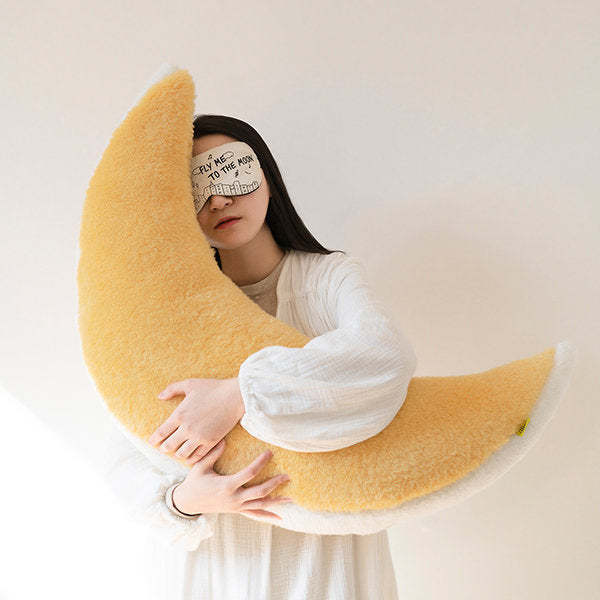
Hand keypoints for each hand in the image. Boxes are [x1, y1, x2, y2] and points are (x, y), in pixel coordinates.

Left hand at [148, 377, 244, 463]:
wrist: (235, 396)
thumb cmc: (213, 388)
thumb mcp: (190, 384)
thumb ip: (172, 389)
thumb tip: (159, 396)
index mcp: (179, 414)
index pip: (160, 433)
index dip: (154, 439)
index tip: (151, 442)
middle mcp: (187, 428)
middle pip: (168, 447)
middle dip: (164, 448)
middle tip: (164, 448)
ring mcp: (199, 437)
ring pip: (181, 454)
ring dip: (178, 454)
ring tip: (178, 452)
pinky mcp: (211, 442)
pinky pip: (197, 456)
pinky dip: (191, 458)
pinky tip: (190, 456)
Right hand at [173, 439, 292, 518]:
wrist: (187, 503)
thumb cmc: (194, 482)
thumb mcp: (201, 467)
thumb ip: (213, 453)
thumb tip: (225, 440)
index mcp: (227, 486)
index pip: (249, 473)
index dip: (261, 463)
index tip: (270, 453)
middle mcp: (234, 498)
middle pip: (260, 492)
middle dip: (275, 484)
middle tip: (287, 476)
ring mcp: (236, 506)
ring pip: (260, 505)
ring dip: (276, 501)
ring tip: (291, 497)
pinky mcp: (237, 510)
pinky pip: (255, 514)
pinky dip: (268, 516)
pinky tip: (280, 518)